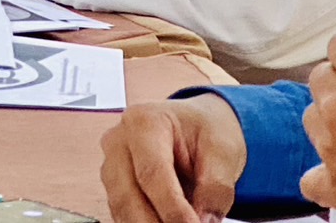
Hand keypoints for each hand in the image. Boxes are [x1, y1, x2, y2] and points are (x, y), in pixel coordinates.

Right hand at [100, 92, 244, 222]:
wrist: (195, 128)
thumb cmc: (204, 130)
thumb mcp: (223, 151)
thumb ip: (216, 187)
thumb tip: (205, 219)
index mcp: (144, 122)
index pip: (152, 172)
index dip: (172, 208)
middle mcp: (119, 142)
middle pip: (128, 195)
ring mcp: (112, 165)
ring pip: (122, 208)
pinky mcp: (114, 186)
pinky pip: (123, 214)